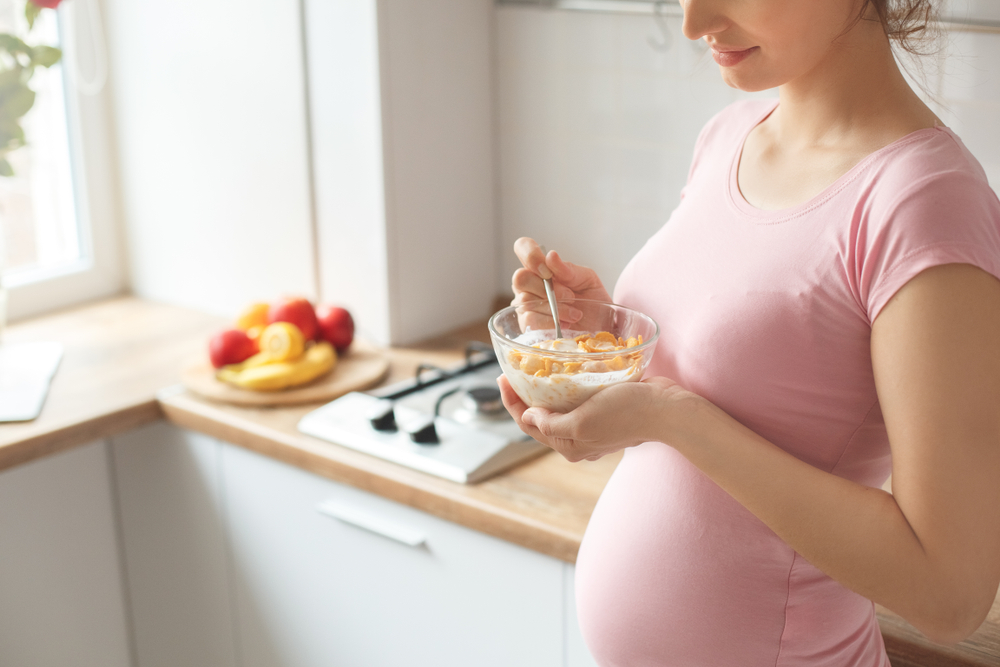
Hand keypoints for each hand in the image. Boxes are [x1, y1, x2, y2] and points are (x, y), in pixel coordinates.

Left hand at [497, 374, 695, 461]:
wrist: (667, 410)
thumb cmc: (626, 414)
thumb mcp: (583, 421)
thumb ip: (552, 425)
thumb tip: (529, 417)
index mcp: (570, 446)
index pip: (529, 426)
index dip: (512, 403)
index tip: (502, 378)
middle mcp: (579, 440)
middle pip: (541, 419)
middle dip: (524, 397)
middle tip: (513, 371)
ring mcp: (592, 427)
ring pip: (558, 410)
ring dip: (543, 392)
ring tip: (532, 371)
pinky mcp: (604, 413)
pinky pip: (576, 402)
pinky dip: (565, 389)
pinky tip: (562, 374)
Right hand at [511, 237, 611, 328]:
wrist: (599, 324)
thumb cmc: (591, 298)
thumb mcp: (586, 278)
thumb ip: (568, 269)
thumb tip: (551, 256)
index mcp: (540, 267)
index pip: (522, 247)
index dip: (530, 255)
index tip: (548, 270)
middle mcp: (528, 284)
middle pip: (520, 278)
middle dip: (548, 288)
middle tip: (570, 296)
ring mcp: (524, 305)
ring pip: (527, 301)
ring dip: (555, 308)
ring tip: (574, 313)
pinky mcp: (527, 325)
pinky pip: (531, 320)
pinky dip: (551, 321)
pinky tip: (565, 323)